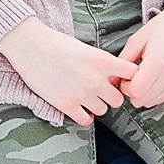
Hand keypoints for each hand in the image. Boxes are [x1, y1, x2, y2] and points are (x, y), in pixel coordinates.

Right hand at [0, 17, 137, 125]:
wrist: (30, 46)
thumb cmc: (56, 43)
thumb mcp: (86, 48)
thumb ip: (102, 63)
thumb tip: (114, 77)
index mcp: (103, 61)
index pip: (133, 74)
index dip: (128, 78)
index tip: (121, 80)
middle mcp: (96, 79)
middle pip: (118, 99)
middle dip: (111, 96)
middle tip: (101, 92)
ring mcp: (82, 94)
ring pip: (103, 110)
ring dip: (97, 105)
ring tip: (87, 98)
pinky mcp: (67, 104)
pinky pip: (86, 120)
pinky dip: (85, 116)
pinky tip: (80, 109)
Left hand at [119, 0, 163, 107]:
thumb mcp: (138, 39)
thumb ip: (123, 61)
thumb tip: (112, 79)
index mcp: (157, 62)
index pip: (135, 92)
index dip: (126, 86)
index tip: (126, 76)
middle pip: (143, 100)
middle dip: (133, 91)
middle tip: (134, 75)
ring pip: (152, 102)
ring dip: (144, 93)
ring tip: (146, 74)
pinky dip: (155, 92)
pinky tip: (155, 77)